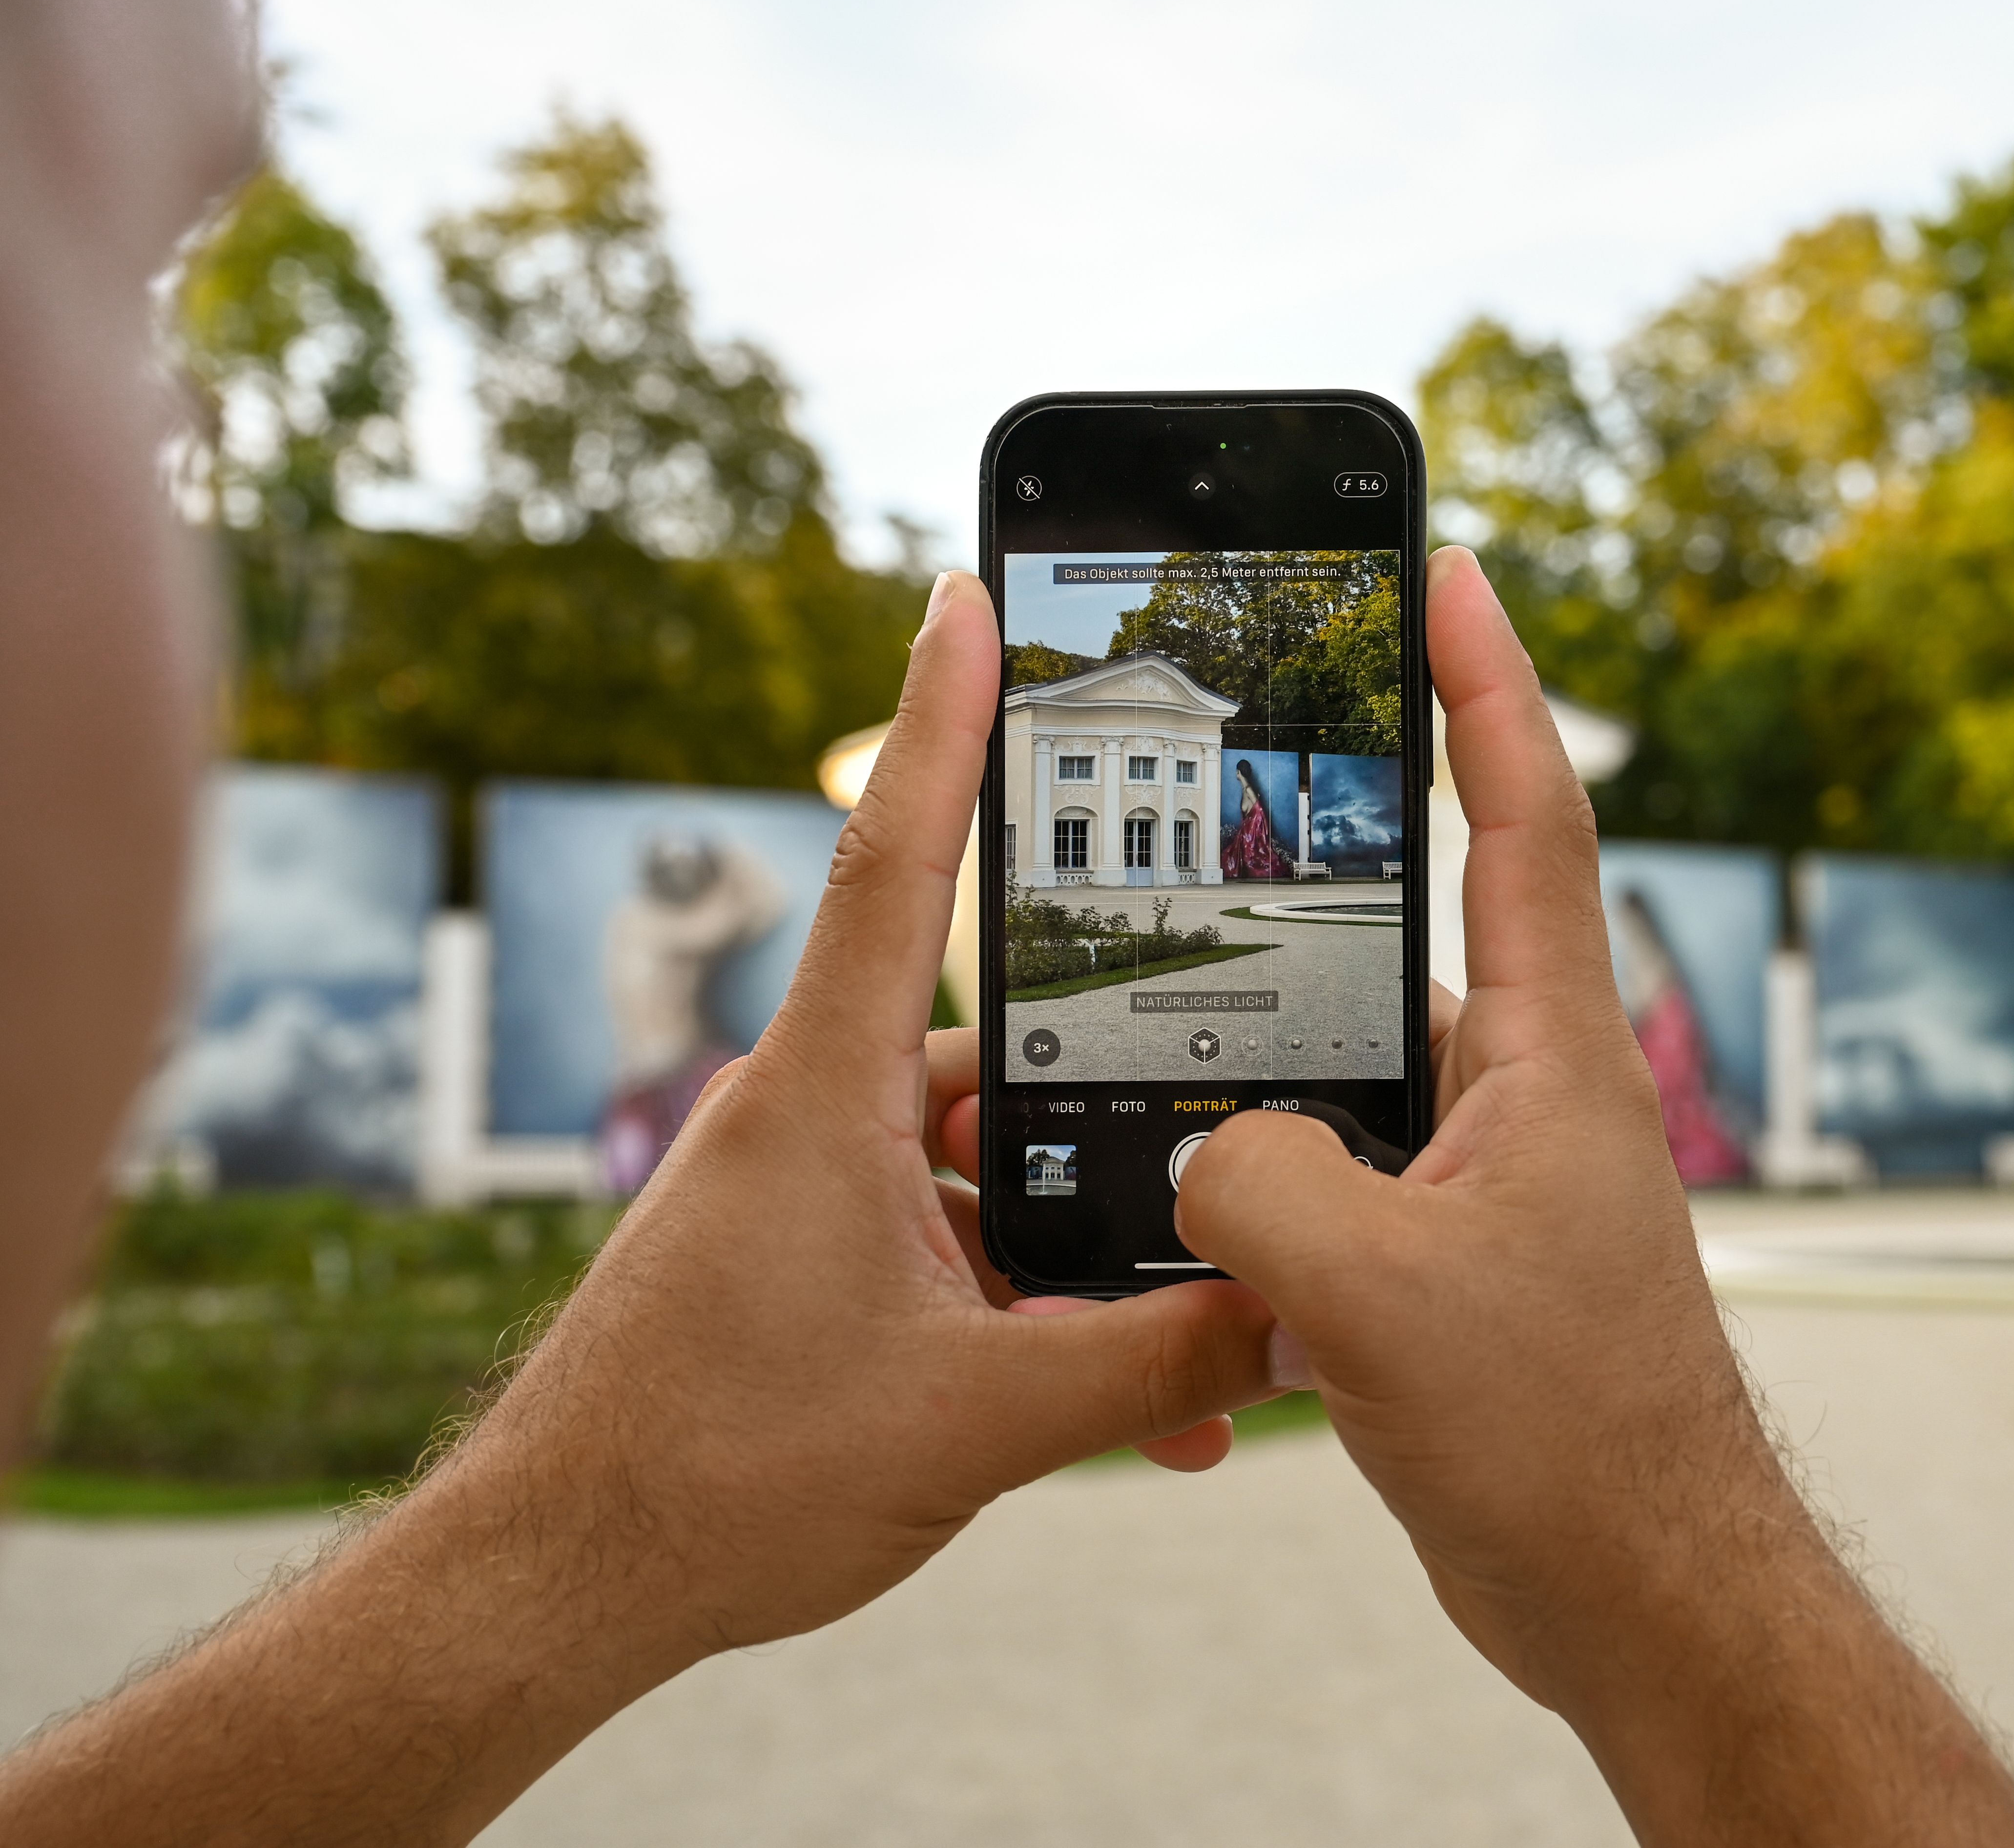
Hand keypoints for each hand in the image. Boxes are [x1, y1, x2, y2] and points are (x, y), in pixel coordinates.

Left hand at [439, 568, 1284, 1648]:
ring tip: (1179, 1356)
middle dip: (1111, 1115)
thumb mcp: (979, 1422)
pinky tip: (1111, 1401)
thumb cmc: (717, 1484)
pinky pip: (944, 1244)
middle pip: (993, 1052)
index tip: (961, 595)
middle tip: (1215, 1143)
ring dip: (1078, 1252)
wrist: (556, 1584)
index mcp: (822, 1097)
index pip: (896, 861)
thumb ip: (1151, 1364)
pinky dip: (1025, 1305)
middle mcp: (806, 1115)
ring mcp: (801, 1189)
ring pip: (980, 1173)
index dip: (941, 718)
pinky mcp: (804, 1258)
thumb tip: (1291, 1324)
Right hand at [1174, 548, 2013, 1845]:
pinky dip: (1259, 1202)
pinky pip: (1332, 1194)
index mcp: (1548, 1060)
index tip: (1446, 570)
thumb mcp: (1377, 1297)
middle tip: (1206, 809)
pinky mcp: (1448, 1271)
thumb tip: (1206, 1156)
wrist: (1644, 1595)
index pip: (1526, 820)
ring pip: (1345, 1084)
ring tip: (1154, 1071)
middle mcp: (1526, 1100)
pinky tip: (1186, 1234)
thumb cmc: (1567, 1440)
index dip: (1485, 684)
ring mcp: (1488, 1186)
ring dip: (1259, 1085)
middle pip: (1405, 941)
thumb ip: (1259, 1187)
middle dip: (1308, 887)